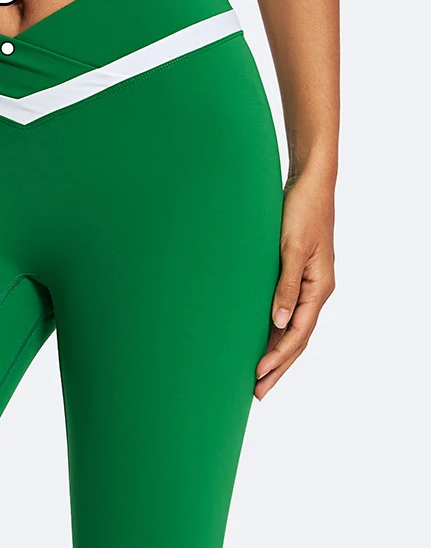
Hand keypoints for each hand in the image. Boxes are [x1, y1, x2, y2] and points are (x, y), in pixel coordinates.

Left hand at [255, 172, 335, 399]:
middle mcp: (316, 290)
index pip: (298, 333)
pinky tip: (262, 339)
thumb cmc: (301, 211)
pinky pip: (287, 310)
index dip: (279, 357)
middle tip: (257, 393)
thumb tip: (278, 322)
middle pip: (297, 338)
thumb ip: (286, 285)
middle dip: (278, 366)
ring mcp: (307, 284)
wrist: (308, 184)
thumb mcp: (292, 248)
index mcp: (320, 287)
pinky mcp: (296, 274)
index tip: (258, 376)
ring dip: (277, 352)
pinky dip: (275, 329)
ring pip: (292, 327)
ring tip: (258, 376)